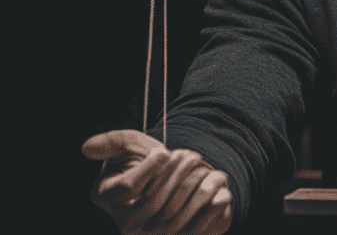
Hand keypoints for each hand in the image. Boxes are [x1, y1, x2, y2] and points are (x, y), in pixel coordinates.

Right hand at [83, 130, 232, 234]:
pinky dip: (210, 205)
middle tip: (190, 154)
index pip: (129, 187)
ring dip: (194, 185)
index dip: (150, 168)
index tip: (164, 151)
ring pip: (174, 215)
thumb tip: (88, 148)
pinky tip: (218, 184)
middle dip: (177, 173)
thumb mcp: (130, 144)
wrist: (173, 179)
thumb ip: (114, 141)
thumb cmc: (147, 159)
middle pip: (154, 202)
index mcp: (107, 197)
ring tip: (203, 166)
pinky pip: (195, 228)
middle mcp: (125, 223)